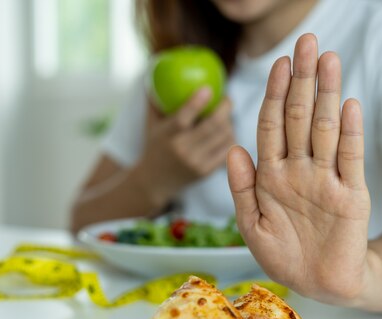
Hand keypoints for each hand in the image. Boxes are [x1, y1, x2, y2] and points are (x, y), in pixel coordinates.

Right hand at [134, 88, 235, 205]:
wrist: (153, 182)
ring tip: (226, 116)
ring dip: (229, 123)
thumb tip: (156, 72)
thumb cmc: (154, 146)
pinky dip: (230, 137)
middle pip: (212, 126)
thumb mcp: (151, 125)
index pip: (183, 118)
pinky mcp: (206, 172)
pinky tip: (227, 131)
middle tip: (228, 99)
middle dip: (225, 109)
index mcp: (167, 136)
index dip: (197, 103)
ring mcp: (196, 162)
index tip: (208, 88)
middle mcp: (182, 150)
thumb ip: (155, 101)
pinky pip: (226, 150)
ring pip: (223, 137)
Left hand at [227, 34, 370, 304]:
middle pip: (299, 117)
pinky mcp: (352, 195)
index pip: (272, 125)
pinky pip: (350, 159)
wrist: (321, 284)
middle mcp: (298, 170)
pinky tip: (347, 104)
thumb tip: (232, 148)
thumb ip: (241, 189)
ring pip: (324, 129)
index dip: (274, 94)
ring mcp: (326, 179)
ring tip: (329, 60)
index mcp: (271, 176)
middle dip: (302, 80)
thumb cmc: (284, 256)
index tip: (278, 64)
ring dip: (327, 94)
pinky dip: (349, 132)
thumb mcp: (252, 226)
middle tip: (307, 42)